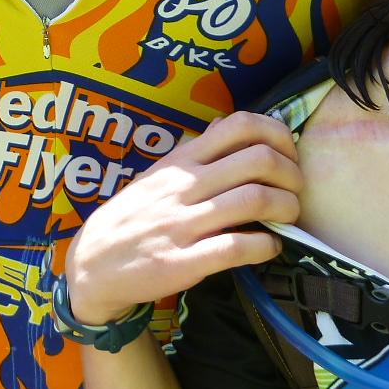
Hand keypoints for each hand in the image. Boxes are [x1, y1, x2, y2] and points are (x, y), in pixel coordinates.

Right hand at [64, 111, 301, 325]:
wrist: (93, 264)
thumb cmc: (132, 217)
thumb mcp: (157, 175)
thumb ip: (192, 152)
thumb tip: (225, 124)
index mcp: (180, 162)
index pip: (238, 125)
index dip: (276, 134)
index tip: (287, 154)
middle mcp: (183, 187)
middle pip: (257, 160)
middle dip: (291, 174)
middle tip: (295, 191)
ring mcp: (182, 224)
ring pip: (253, 201)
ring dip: (286, 209)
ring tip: (289, 218)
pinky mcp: (183, 262)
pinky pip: (237, 247)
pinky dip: (267, 246)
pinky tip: (270, 248)